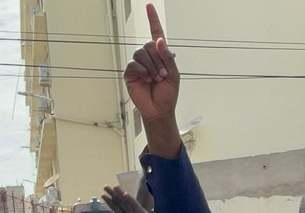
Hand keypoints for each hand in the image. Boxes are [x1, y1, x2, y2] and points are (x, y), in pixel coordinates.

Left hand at [102, 186, 164, 212]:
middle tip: (105, 186)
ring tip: (113, 186)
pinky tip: (124, 194)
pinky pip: (136, 207)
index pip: (117, 210)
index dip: (110, 202)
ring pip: (127, 203)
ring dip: (120, 195)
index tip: (103, 195)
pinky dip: (131, 200)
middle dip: (113, 195)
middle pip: (121, 204)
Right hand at [124, 4, 178, 121]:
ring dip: (151, 67)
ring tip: (156, 79)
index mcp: (160, 55)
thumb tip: (159, 41)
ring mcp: (138, 65)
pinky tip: (147, 80)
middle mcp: (148, 57)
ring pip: (140, 53)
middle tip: (163, 75)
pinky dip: (142, 71)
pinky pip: (133, 64)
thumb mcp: (174, 74)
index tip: (149, 6)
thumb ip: (168, 57)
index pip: (155, 33)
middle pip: (148, 45)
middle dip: (157, 60)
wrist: (160, 110)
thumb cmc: (168, 93)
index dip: (153, 20)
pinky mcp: (130, 73)